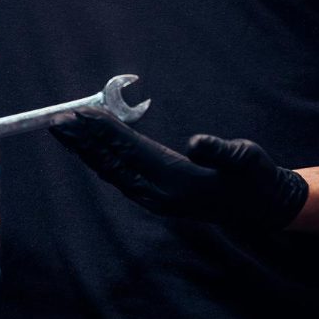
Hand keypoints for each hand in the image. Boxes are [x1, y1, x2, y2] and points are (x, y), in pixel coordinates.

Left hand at [51, 106, 307, 231]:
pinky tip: (90, 149)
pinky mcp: (157, 199)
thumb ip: (222, 151)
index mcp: (178, 181)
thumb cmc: (255, 177)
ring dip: (87, 151)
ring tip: (65, 131)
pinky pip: (121, 177)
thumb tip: (195, 142)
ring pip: (113, 172)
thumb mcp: (247, 159)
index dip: (104, 130)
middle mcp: (160, 194)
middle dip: (83, 142)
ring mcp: (157, 200)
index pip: (130, 150)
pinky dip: (102, 160)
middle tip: (56, 120)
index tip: (81, 112)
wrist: (262, 206)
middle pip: (112, 164)